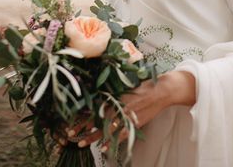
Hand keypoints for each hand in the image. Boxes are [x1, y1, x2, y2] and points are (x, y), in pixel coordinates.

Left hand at [75, 70, 195, 147]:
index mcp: (116, 95)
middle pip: (97, 119)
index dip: (83, 114)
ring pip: (107, 129)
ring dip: (93, 136)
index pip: (95, 106)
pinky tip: (103, 148)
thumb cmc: (143, 85)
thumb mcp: (126, 84)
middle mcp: (119, 105)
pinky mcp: (135, 123)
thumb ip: (113, 89)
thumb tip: (98, 91)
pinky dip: (112, 141)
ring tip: (81, 143)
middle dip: (83, 127)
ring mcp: (127, 116)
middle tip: (71, 134)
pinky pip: (121, 135)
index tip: (72, 119)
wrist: (161, 91)